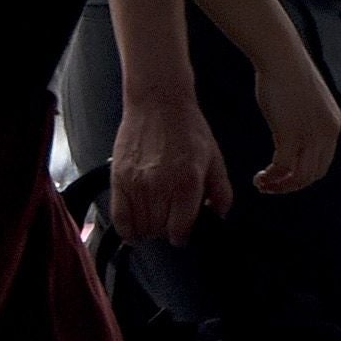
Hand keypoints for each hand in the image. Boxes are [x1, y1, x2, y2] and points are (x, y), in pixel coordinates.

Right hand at [104, 88, 232, 244]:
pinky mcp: (118, 178)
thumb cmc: (188, 130)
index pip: (179, 230)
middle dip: (166, 230)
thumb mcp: (215, 160)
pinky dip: (126, 228)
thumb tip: (218, 217)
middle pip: (158, 230)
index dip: (183, 236)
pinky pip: (118, 216)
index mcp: (187, 184)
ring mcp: (136, 183)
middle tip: (171, 219)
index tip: (184, 232)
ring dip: (148, 228)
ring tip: (154, 218)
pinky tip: (133, 228)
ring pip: (139, 226)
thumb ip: (222, 193)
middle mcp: (159, 186)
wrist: (157, 104)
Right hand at [245, 39, 340, 196]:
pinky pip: (284, 167)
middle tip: (271, 187)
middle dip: (292, 186)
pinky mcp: (291, 134)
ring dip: (281, 186)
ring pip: (300, 175)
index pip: (323, 163)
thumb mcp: (305, 102)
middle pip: (313, 174)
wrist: (281, 58)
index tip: (284, 178)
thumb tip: (291, 132)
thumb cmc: (287, 72)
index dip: (303, 176)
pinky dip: (272, 177)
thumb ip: (305, 120)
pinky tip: (260, 177)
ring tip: (262, 184)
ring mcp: (310, 135)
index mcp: (333, 126)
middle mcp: (327, 134)